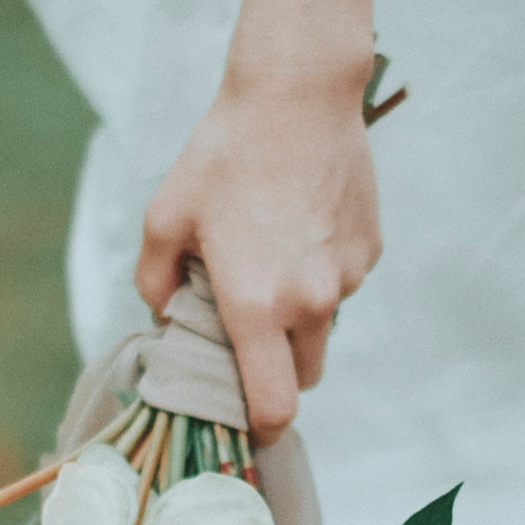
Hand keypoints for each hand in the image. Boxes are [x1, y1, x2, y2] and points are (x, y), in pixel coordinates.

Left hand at [136, 59, 381, 441]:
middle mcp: (309, 302)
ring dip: (298, 317)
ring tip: (270, 256)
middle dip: (277, 369)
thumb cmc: (223, 155)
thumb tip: (165, 318)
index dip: (259, 429)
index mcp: (255, 306)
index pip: (273, 406)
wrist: (297, 96)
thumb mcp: (165, 217)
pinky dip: (320, 274)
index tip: (248, 428)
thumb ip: (156, 282)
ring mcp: (346, 278)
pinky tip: (297, 224)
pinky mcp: (367, 251)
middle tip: (247, 333)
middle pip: (302, 377)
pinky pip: (342, 284)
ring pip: (323, 327)